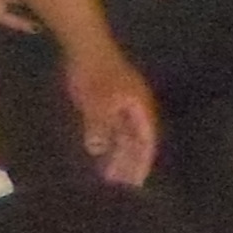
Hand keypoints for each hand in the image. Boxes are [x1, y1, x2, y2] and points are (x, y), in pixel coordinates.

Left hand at [66, 43, 161, 187]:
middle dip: (130, 164)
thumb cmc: (96, 74)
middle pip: (137, 142)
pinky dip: (108, 144)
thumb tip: (97, 149)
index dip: (142, 163)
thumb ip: (99, 127)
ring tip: (109, 176)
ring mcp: (123, 106)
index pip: (146, 142)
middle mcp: (136, 110)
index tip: (136, 184)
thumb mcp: (97, 103)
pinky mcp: (109, 103)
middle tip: (120, 186)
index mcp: (140, 109)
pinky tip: (98, 154)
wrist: (85, 46)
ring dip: (119, 156)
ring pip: (125, 137)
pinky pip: (113, 130)